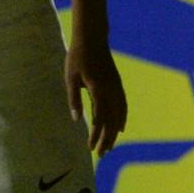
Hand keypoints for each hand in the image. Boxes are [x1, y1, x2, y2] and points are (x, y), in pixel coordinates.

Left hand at [67, 40, 128, 154]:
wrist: (92, 38)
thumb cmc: (77, 57)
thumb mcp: (70, 78)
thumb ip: (74, 99)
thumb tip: (76, 120)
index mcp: (98, 89)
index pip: (99, 118)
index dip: (96, 135)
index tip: (91, 148)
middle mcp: (111, 90)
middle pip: (112, 120)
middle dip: (107, 138)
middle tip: (102, 154)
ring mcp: (117, 87)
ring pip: (119, 114)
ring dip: (115, 131)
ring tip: (111, 145)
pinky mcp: (117, 84)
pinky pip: (122, 105)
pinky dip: (122, 118)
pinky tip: (121, 127)